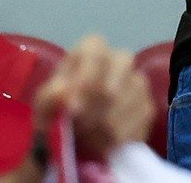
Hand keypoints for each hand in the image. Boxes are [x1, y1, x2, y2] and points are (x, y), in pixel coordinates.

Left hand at [32, 36, 151, 161]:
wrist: (72, 140)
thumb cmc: (56, 114)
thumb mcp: (43, 107)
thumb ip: (49, 98)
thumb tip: (63, 92)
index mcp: (90, 51)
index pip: (95, 47)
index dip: (86, 74)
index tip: (73, 107)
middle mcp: (118, 60)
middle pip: (122, 65)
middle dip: (99, 100)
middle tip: (81, 125)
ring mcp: (137, 82)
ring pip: (129, 97)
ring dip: (105, 124)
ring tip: (86, 138)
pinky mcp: (147, 107)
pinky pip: (139, 119)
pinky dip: (118, 137)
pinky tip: (102, 144)